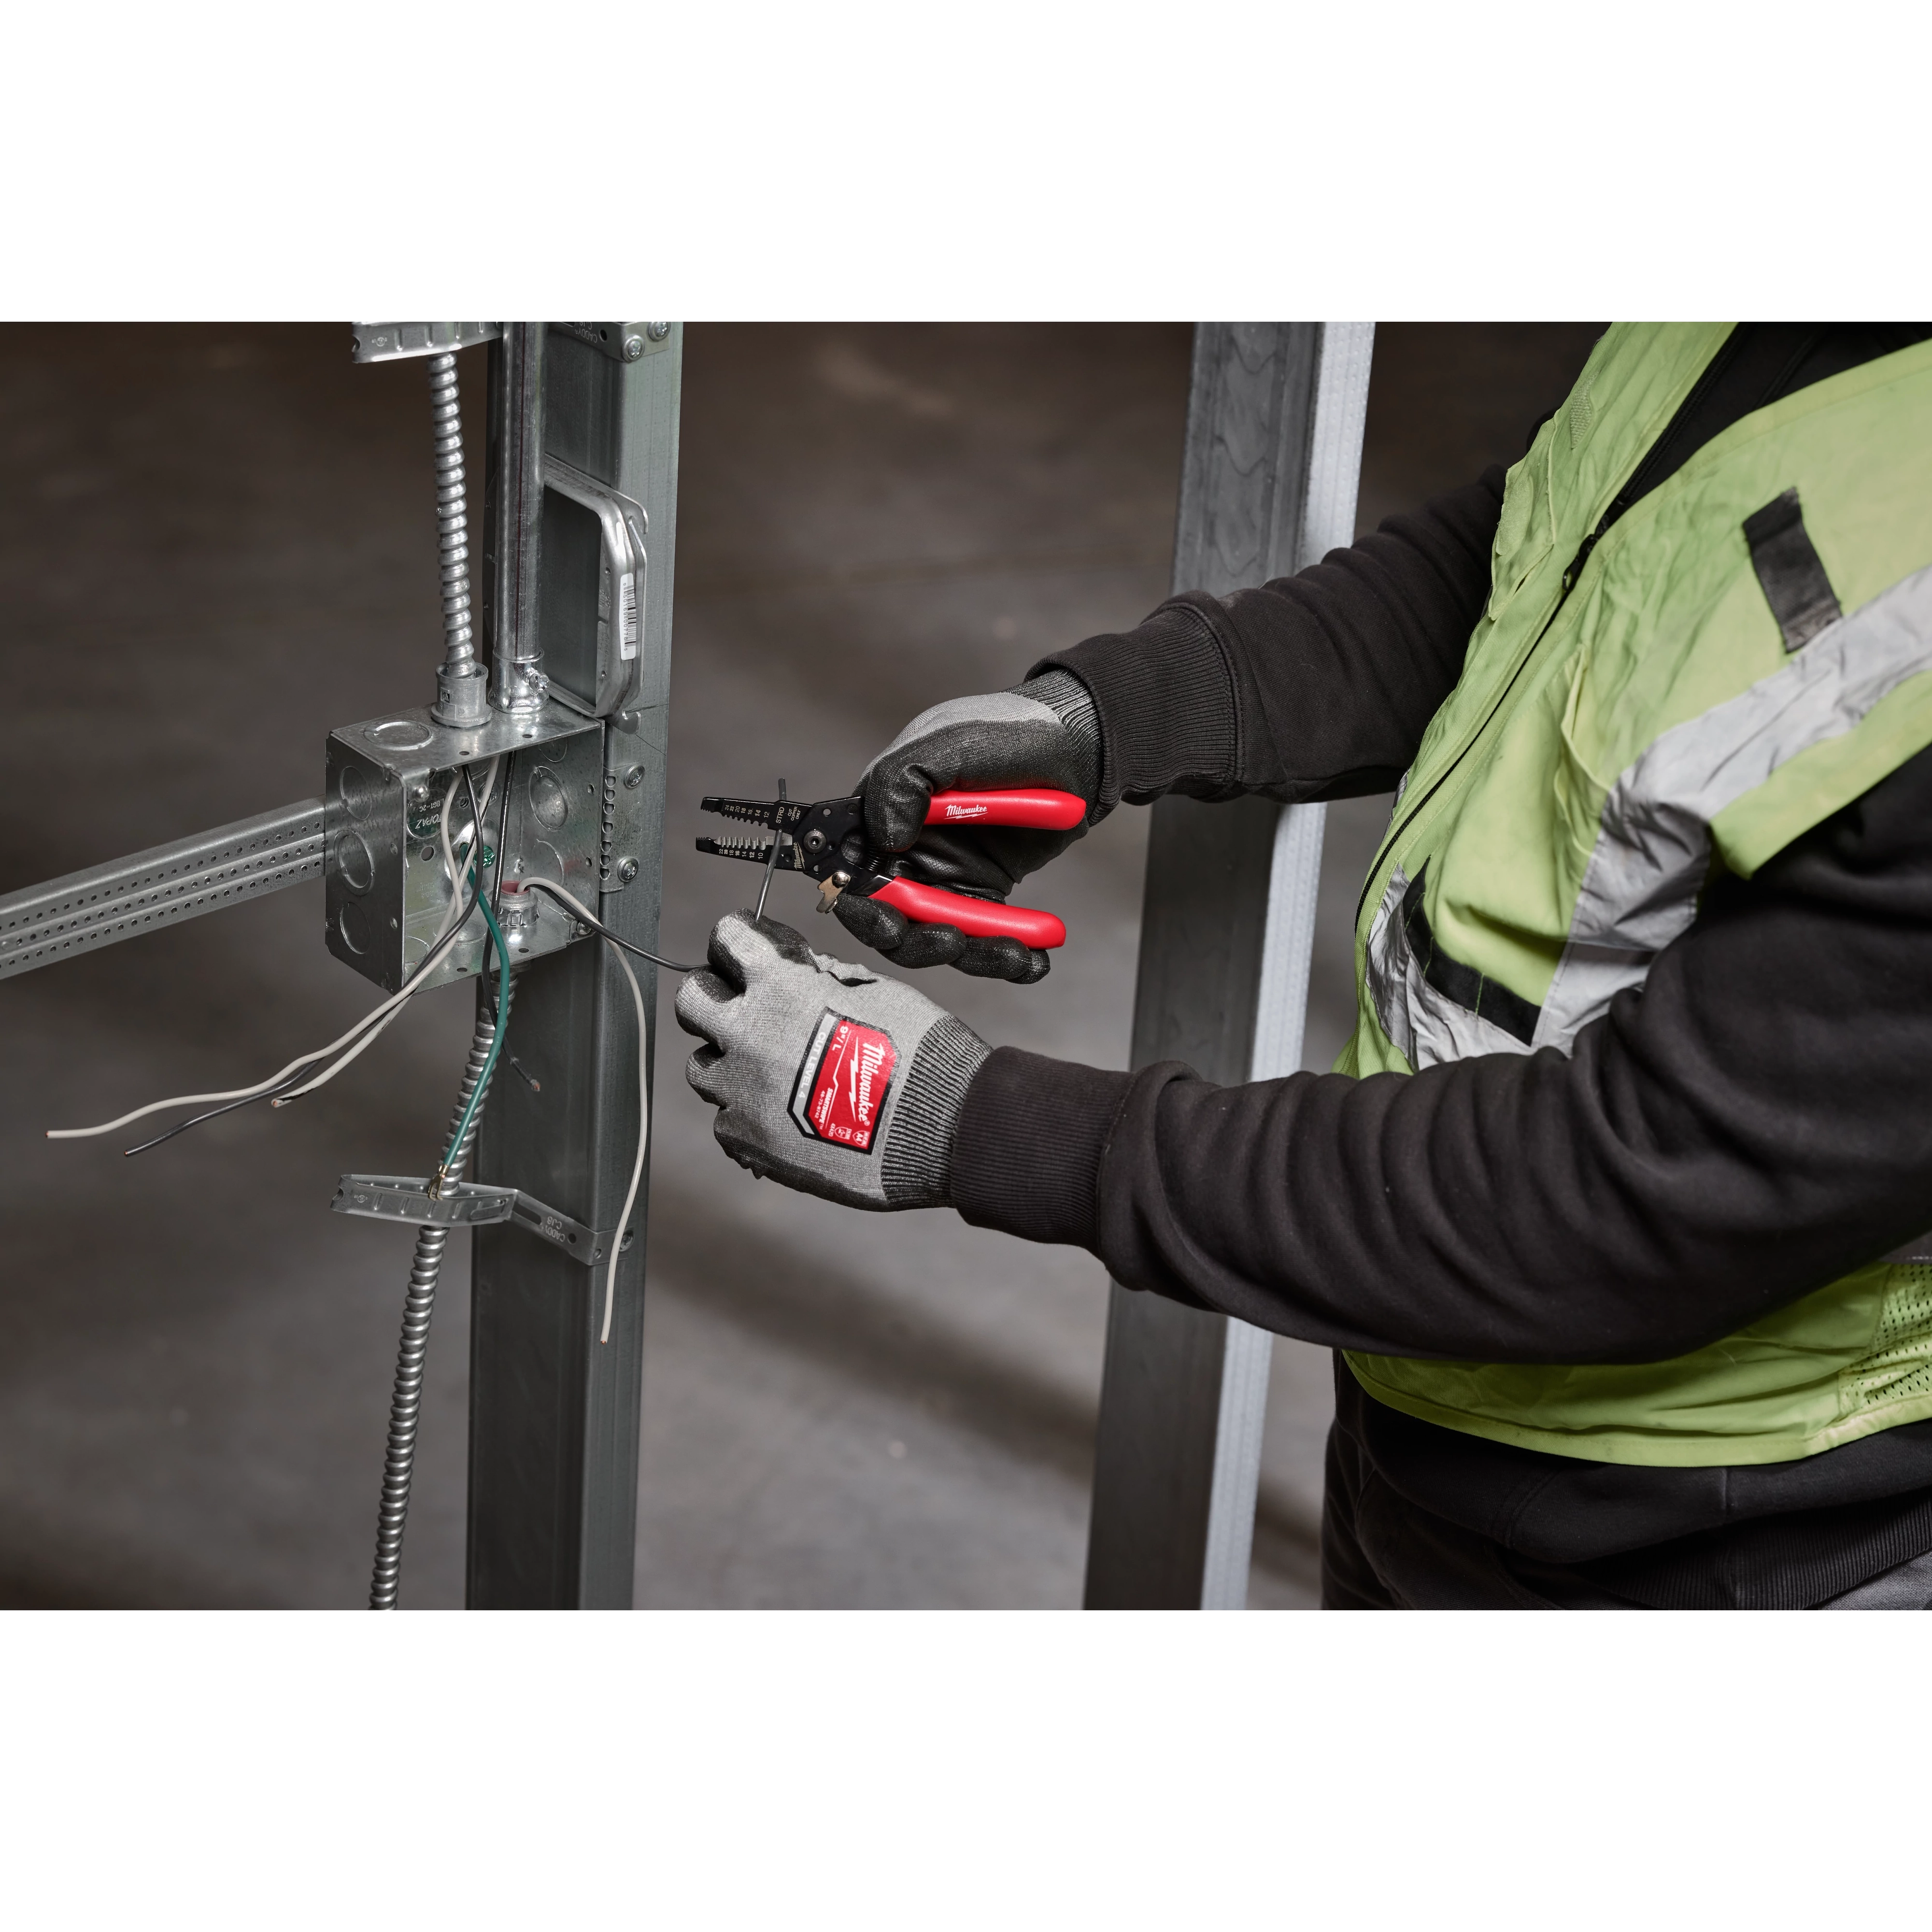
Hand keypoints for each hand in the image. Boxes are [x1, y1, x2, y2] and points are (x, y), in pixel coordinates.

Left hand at [676, 913, 990, 1209]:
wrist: (945, 1129)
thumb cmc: (922, 1053)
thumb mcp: (877, 990)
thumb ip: (825, 978)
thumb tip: (804, 974)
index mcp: (782, 987)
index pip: (726, 939)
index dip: (738, 939)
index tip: (747, 948)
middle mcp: (750, 1036)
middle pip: (691, 1001)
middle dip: (715, 997)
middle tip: (747, 1007)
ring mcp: (744, 1094)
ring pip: (703, 1067)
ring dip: (730, 1060)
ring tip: (773, 1069)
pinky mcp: (751, 1142)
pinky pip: (726, 1121)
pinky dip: (748, 1114)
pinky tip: (785, 1113)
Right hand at [833, 668, 1102, 984]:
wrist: (1080, 748)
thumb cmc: (1008, 732)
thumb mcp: (948, 744)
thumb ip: (902, 782)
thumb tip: (884, 836)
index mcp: (884, 814)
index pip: (852, 871)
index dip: (862, 906)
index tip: (888, 924)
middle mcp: (907, 851)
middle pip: (892, 919)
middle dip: (916, 941)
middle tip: (950, 942)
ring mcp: (946, 875)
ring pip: (939, 936)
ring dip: (972, 955)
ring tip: (1013, 955)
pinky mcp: (984, 892)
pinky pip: (985, 938)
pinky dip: (1008, 958)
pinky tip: (1033, 962)